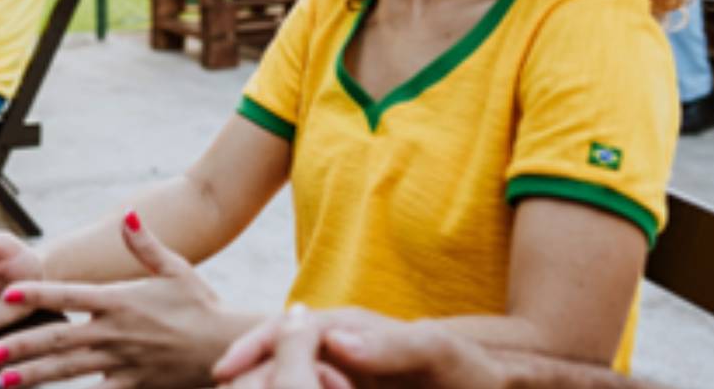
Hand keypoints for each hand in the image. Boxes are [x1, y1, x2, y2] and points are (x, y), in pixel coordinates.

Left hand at [0, 212, 247, 388]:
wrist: (226, 346)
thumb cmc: (200, 305)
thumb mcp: (175, 268)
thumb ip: (145, 244)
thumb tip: (128, 216)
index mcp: (120, 300)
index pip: (69, 296)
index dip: (37, 294)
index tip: (8, 294)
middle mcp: (115, 333)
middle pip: (59, 339)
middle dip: (22, 346)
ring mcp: (122, 363)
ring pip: (69, 371)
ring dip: (35, 376)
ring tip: (4, 382)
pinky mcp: (132, 386)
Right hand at [216, 307, 507, 388]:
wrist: (487, 385)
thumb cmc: (470, 372)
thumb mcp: (437, 356)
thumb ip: (393, 345)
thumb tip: (335, 338)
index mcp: (351, 329)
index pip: (289, 332)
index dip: (256, 349)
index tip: (225, 371)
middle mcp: (338, 345)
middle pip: (276, 353)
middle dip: (245, 371)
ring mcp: (339, 370)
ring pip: (284, 375)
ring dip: (261, 386)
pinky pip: (305, 387)